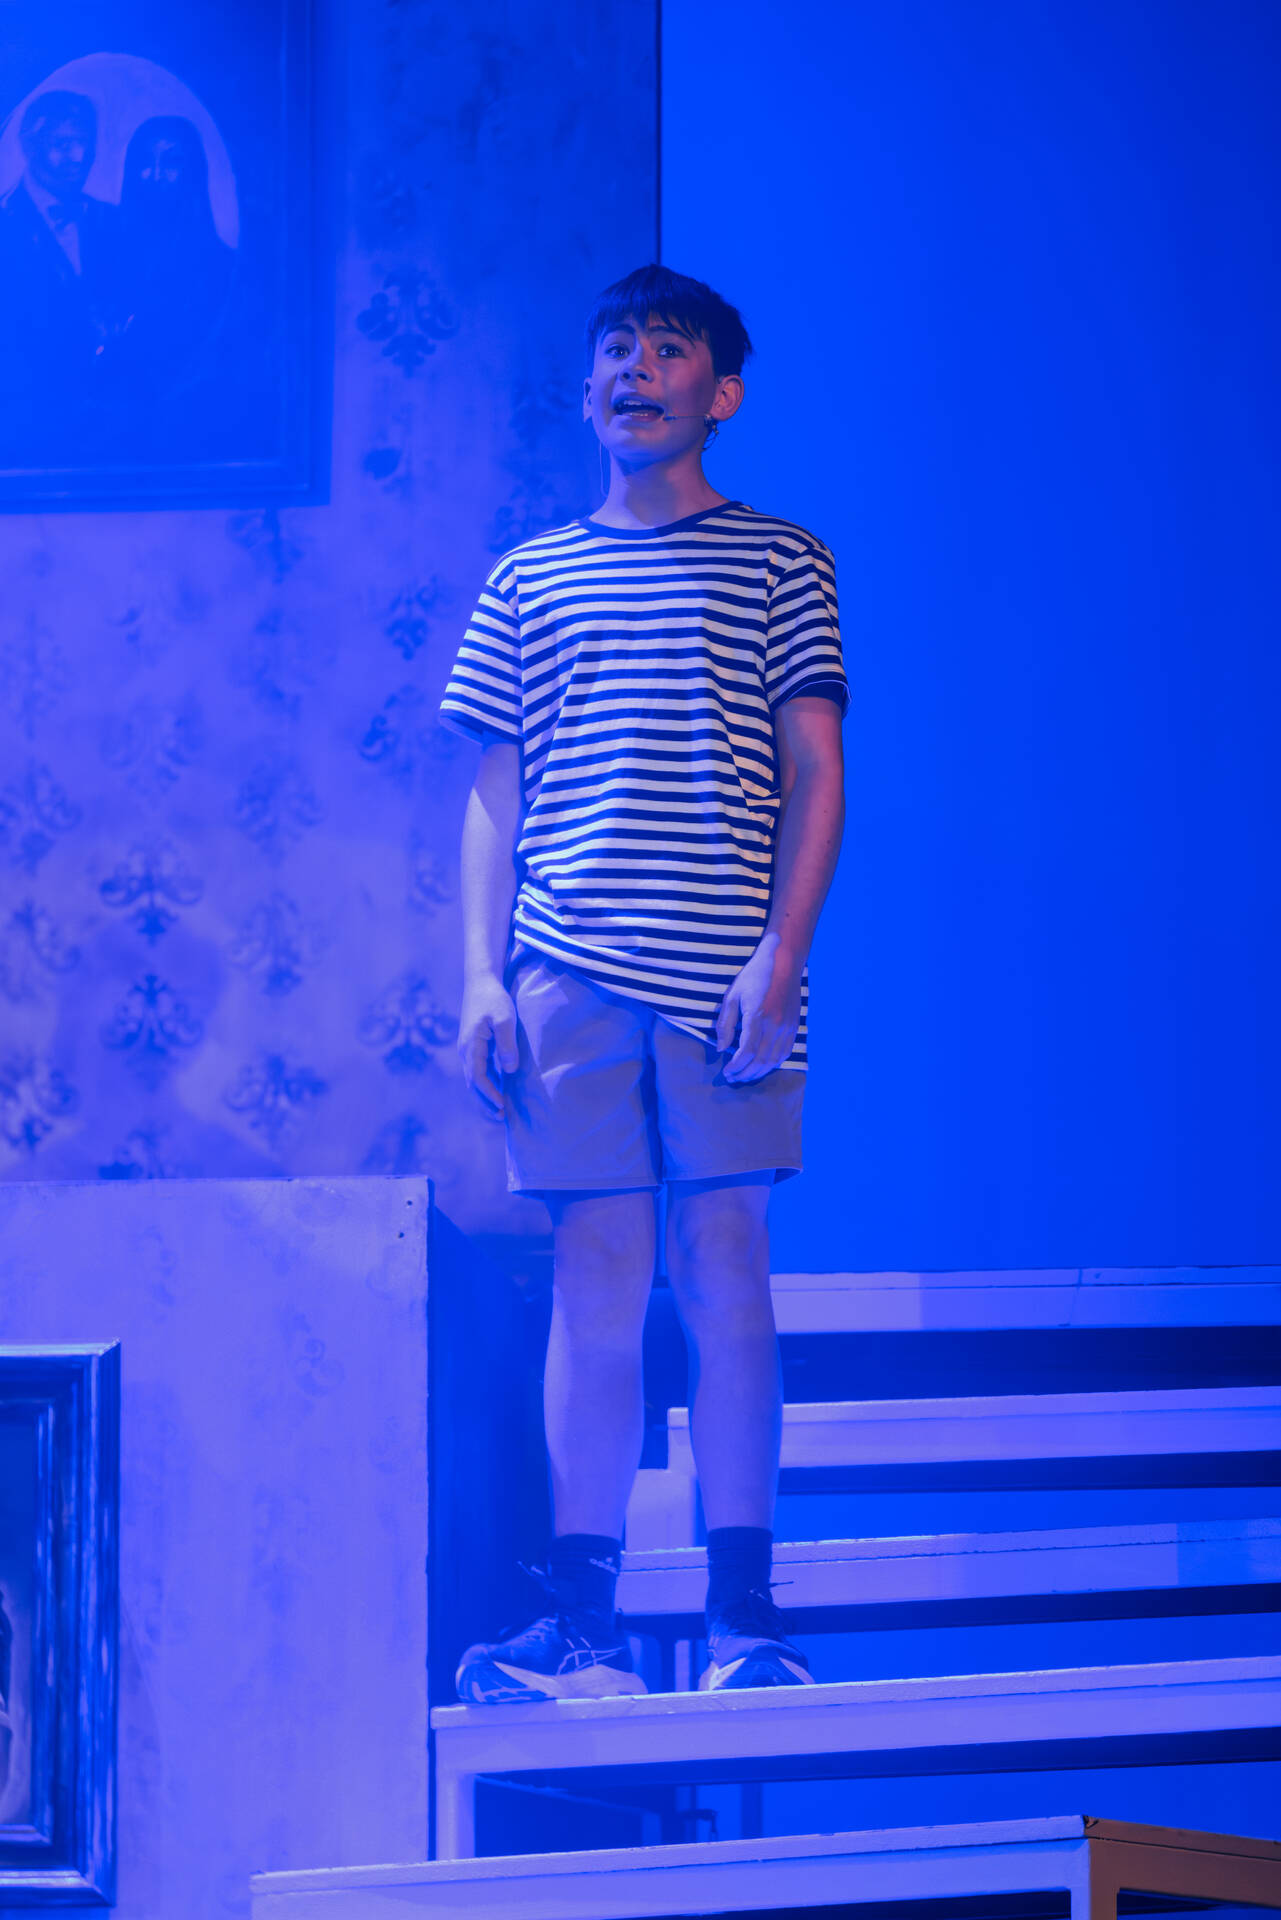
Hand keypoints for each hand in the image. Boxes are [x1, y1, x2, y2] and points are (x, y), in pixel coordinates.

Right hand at [458, 975, 518, 1117]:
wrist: (481, 980)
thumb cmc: (494, 997)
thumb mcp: (505, 1018)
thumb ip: (506, 1044)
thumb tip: (509, 1069)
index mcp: (471, 1046)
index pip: (478, 1078)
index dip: (490, 1095)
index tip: (503, 1106)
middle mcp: (466, 1051)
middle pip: (473, 1084)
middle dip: (485, 1102)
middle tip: (501, 1118)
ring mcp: (468, 1048)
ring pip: (475, 1079)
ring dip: (486, 1095)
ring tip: (500, 1110)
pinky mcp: (474, 1045)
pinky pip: (479, 1070)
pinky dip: (488, 1083)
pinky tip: (500, 1090)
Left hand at [714, 936, 801, 1081]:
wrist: (783, 961)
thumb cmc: (754, 976)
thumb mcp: (732, 995)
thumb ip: (725, 1024)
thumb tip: (720, 1048)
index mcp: (757, 1015)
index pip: (747, 1051)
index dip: (736, 1066)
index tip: (726, 1072)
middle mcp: (775, 1024)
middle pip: (761, 1060)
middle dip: (745, 1073)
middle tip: (733, 1078)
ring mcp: (788, 1026)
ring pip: (774, 1060)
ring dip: (759, 1072)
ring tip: (745, 1075)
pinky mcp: (795, 1026)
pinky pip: (785, 1052)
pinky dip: (773, 1063)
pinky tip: (762, 1065)